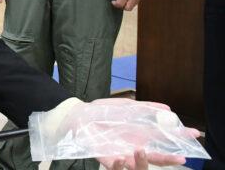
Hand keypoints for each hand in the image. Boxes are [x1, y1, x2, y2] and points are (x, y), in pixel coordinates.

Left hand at [62, 98, 198, 168]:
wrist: (77, 115)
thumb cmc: (101, 112)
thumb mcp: (125, 106)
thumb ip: (144, 108)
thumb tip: (167, 109)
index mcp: (138, 135)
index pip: (162, 140)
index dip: (177, 139)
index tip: (193, 136)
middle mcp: (131, 146)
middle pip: (154, 156)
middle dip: (168, 157)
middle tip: (182, 157)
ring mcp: (118, 152)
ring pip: (137, 164)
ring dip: (144, 161)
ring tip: (147, 152)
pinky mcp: (103, 156)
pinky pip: (113, 164)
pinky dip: (118, 163)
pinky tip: (122, 158)